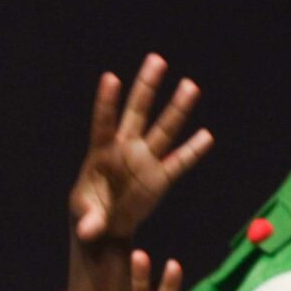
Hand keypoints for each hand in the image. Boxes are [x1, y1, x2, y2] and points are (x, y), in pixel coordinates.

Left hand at [69, 53, 213, 247]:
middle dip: (146, 88)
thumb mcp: (85, 219)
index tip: (110, 77)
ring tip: (190, 85)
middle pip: (137, 113)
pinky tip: (205, 136)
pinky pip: (179, 161)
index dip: (106, 102)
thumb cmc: (89, 214)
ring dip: (177, 109)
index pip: (104, 123)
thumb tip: (88, 231)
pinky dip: (192, 151)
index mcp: (101, 153)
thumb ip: (88, 222)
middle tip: (156, 59)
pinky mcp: (160, 177)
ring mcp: (145, 161)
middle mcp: (125, 150)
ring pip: (164, 130)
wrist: (106, 226)